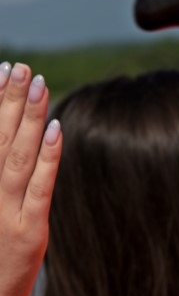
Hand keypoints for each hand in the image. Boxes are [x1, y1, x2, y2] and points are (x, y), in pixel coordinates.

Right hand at [0, 63, 60, 295]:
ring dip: (28, 117)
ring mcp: (5, 211)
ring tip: (37, 83)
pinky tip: (56, 128)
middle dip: (8, 99)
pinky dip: (49, 156)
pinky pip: (40, 186)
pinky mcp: (30, 229)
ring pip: (18, 155)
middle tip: (19, 66)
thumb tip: (9, 139)